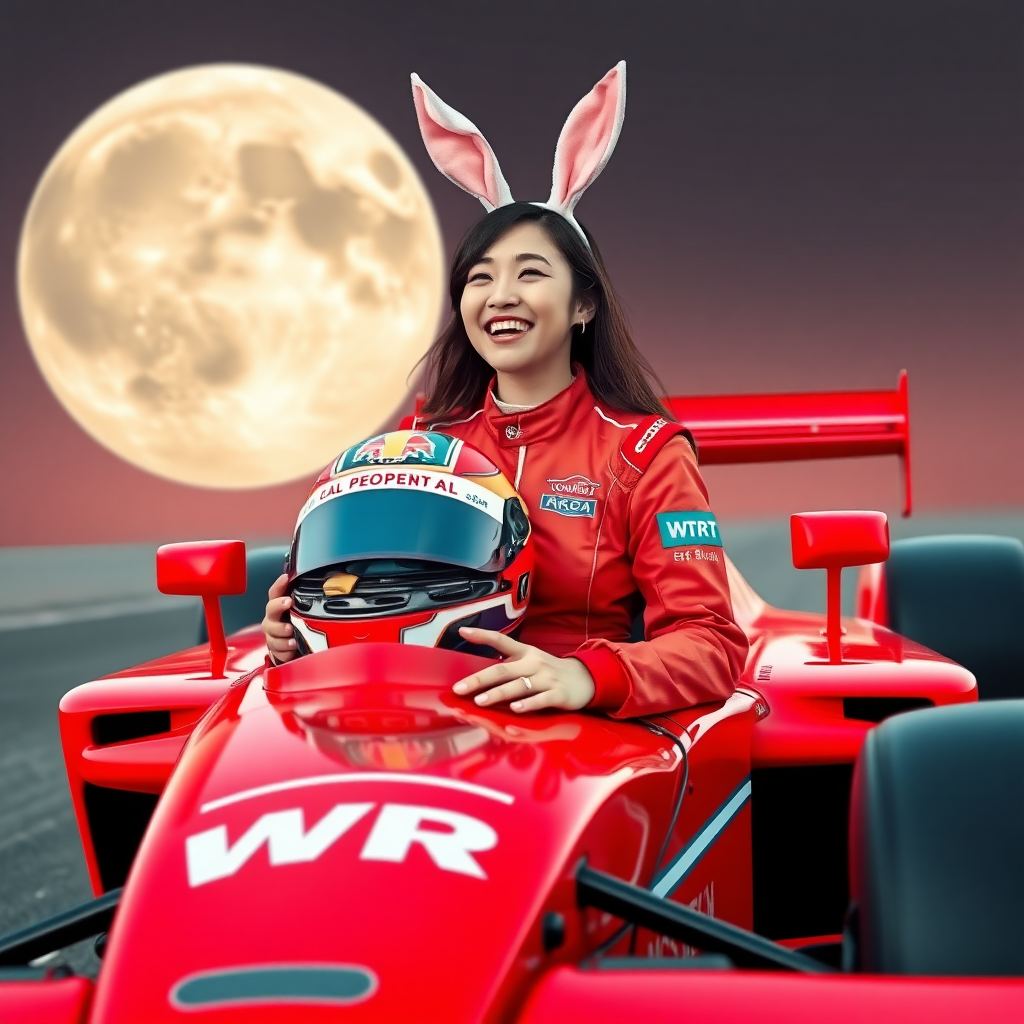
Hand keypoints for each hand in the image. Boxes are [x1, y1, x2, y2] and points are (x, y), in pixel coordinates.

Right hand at [262, 573, 297, 663]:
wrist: (292, 649)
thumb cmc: (298, 626)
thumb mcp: (302, 613)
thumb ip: (306, 602)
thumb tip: (326, 587)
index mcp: (279, 606)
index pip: (275, 592)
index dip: (279, 584)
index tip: (285, 578)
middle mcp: (273, 618)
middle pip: (271, 609)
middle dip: (278, 605)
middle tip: (288, 603)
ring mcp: (272, 634)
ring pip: (273, 632)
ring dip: (283, 632)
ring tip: (292, 634)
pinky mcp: (275, 649)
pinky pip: (277, 649)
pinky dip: (285, 649)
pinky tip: (292, 647)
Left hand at [452, 628, 595, 712]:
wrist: (585, 679)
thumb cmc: (549, 672)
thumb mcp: (531, 660)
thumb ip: (509, 663)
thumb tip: (480, 672)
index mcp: (525, 652)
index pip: (501, 640)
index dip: (482, 635)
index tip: (462, 631)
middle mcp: (534, 663)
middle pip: (503, 670)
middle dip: (479, 679)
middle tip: (460, 688)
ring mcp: (547, 678)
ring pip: (518, 686)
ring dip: (498, 694)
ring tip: (480, 701)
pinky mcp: (558, 694)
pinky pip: (540, 699)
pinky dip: (527, 704)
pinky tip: (515, 709)